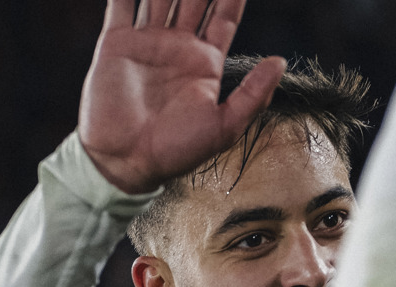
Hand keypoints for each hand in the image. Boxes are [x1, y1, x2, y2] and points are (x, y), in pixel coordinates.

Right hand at [78, 0, 285, 193]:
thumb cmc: (177, 151)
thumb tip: (280, 61)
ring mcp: (146, 42)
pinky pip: (121, 5)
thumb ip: (253, 94)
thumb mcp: (225, 126)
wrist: (125, 161)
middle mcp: (177, 47)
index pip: (223, 16)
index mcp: (205, 63)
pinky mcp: (115, 44)